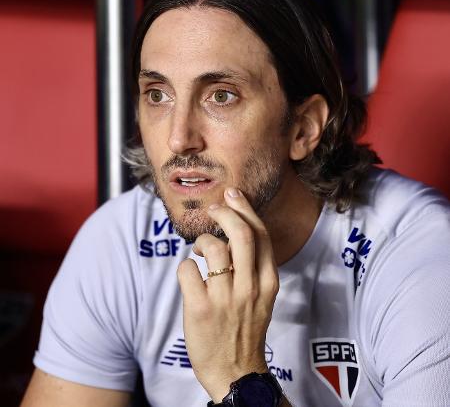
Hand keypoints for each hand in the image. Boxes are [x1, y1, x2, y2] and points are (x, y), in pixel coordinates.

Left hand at [177, 187, 279, 402]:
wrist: (235, 371)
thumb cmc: (245, 327)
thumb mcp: (262, 296)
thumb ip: (253, 265)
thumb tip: (234, 228)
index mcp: (268, 282)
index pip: (261, 234)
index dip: (245, 209)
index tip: (233, 194)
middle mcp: (250, 287)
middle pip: (241, 234)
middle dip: (225, 212)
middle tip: (213, 209)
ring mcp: (225, 299)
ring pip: (212, 248)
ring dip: (202, 241)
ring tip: (199, 251)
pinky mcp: (201, 309)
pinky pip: (188, 270)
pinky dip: (185, 266)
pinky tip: (190, 276)